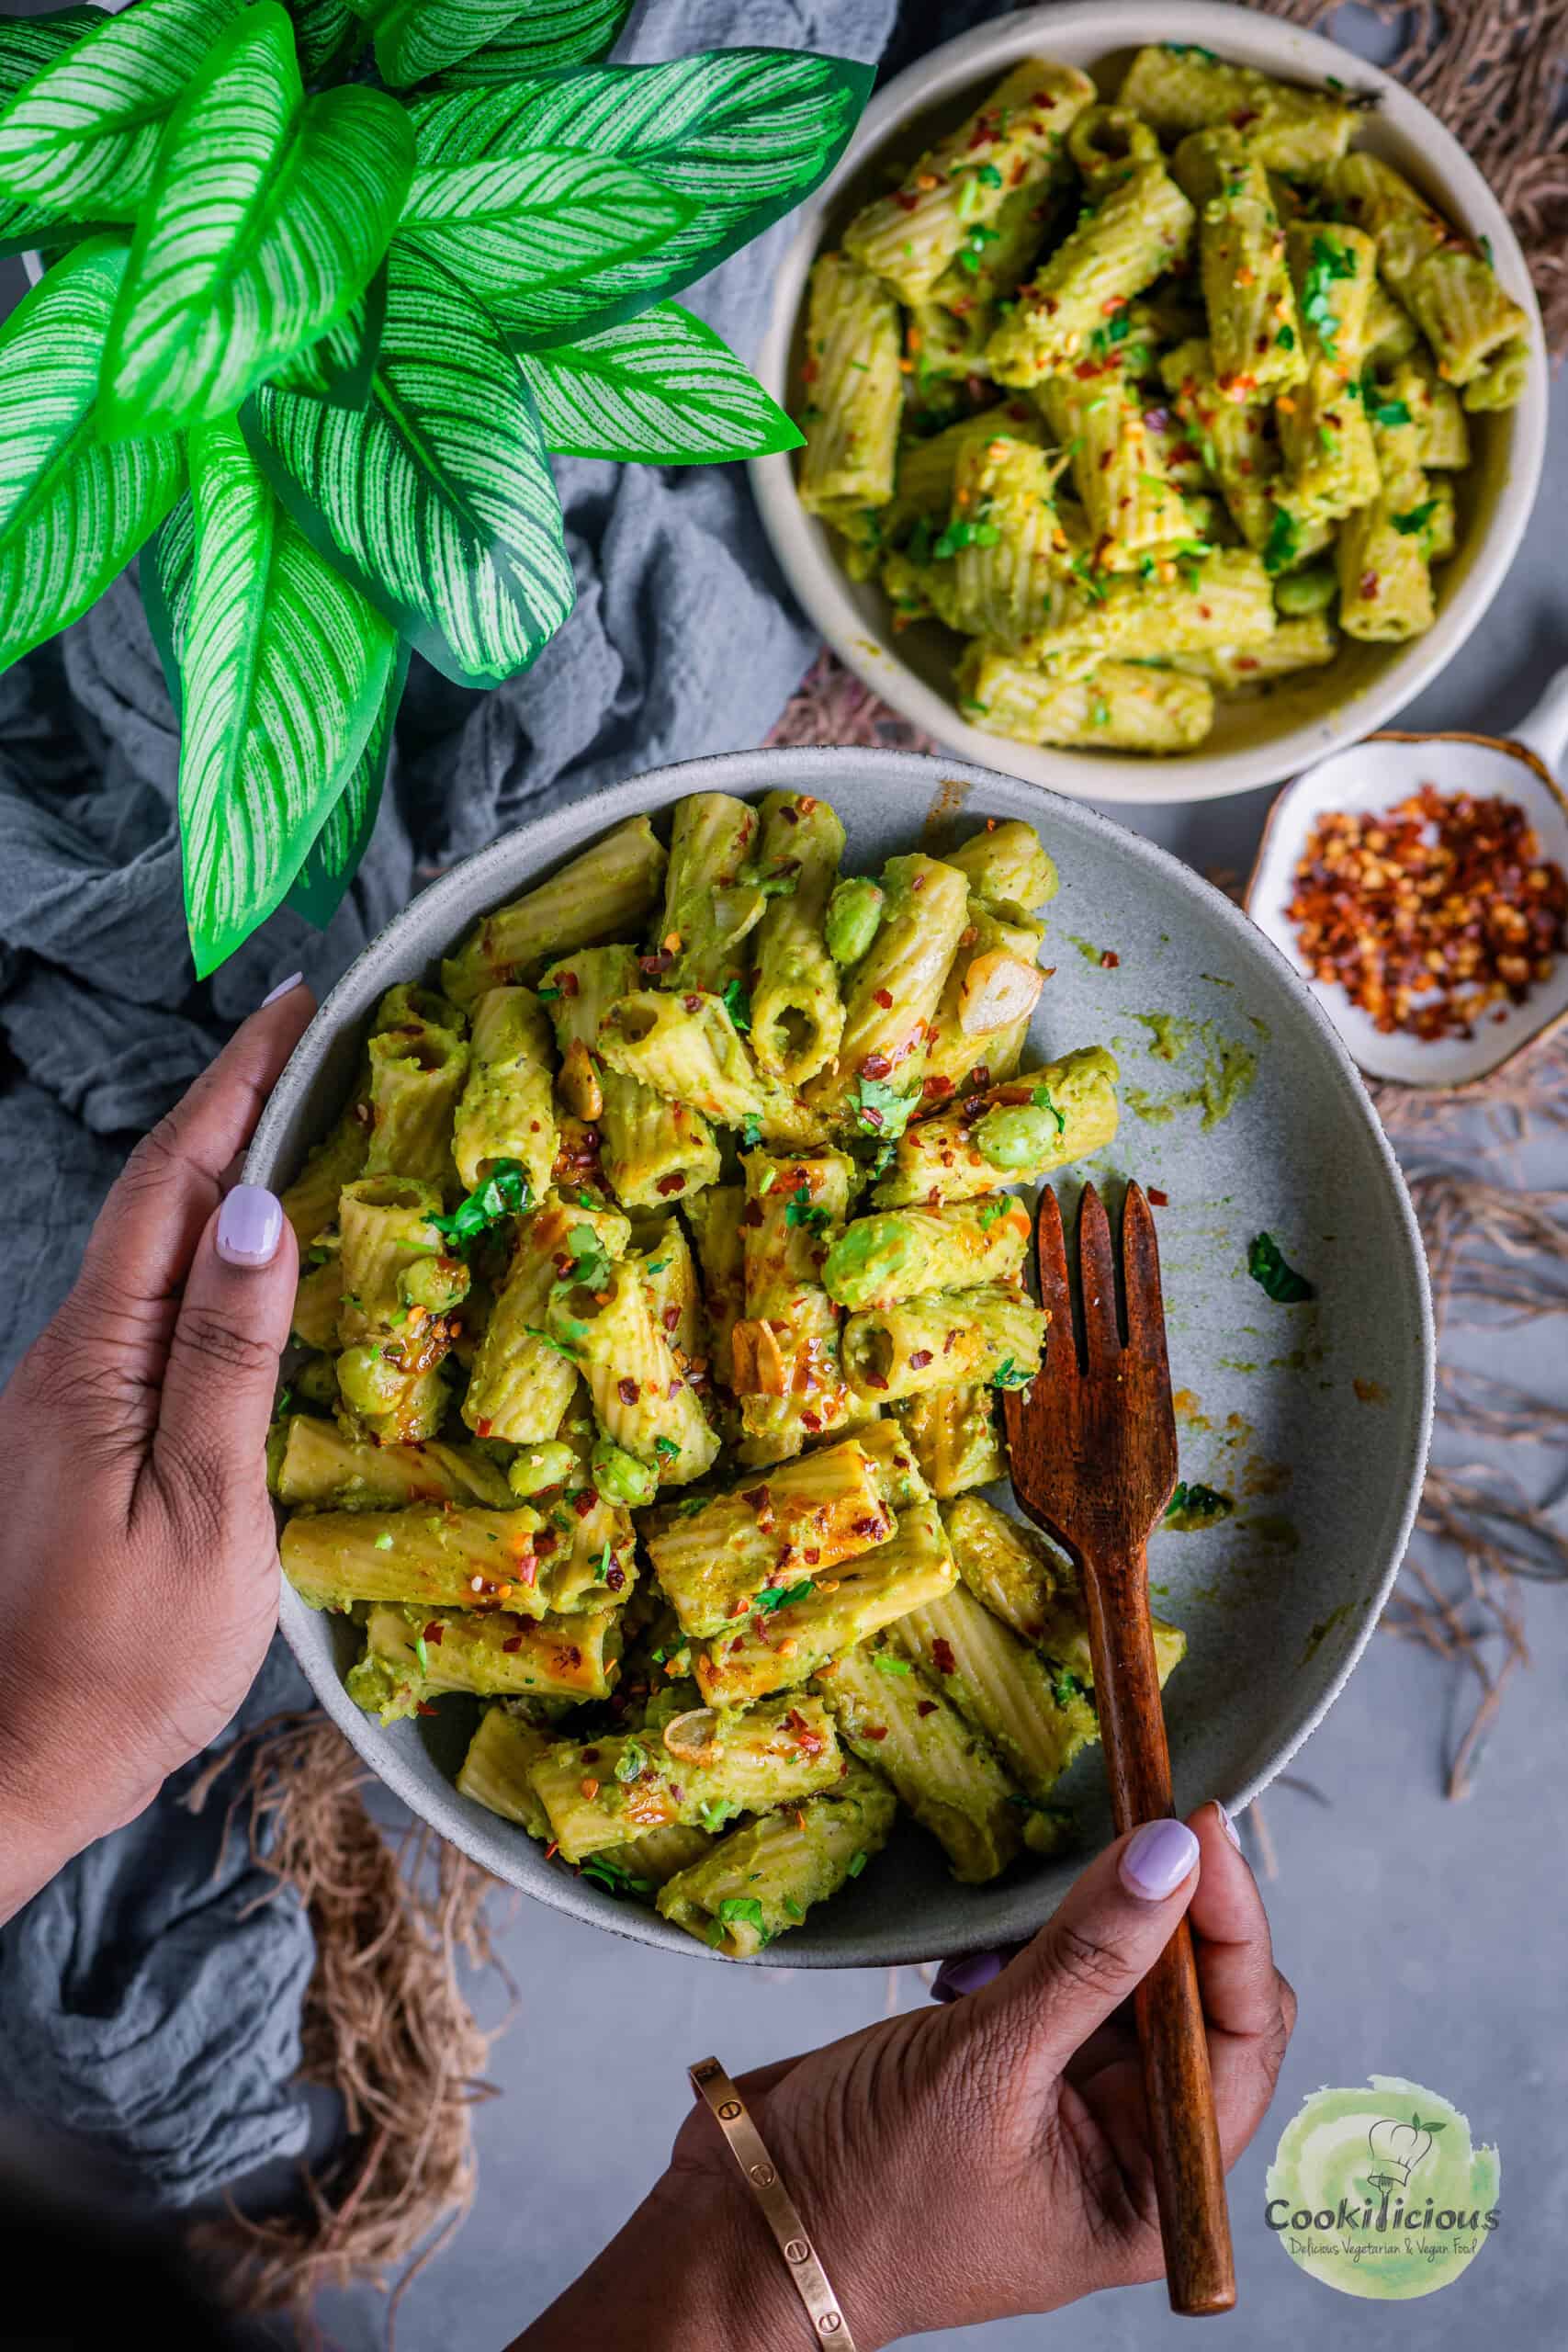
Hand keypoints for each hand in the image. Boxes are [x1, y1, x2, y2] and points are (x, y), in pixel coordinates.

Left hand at [0, 977, 314, 1920]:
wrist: (17, 1765)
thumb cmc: (124, 1659)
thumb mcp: (205, 1510)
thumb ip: (228, 1356)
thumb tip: (261, 1211)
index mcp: (96, 1359)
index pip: (175, 1185)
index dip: (236, 1086)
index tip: (298, 1005)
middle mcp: (70, 1355)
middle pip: (161, 1199)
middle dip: (236, 1105)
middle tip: (322, 1039)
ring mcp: (72, 1395)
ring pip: (157, 1250)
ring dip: (229, 1172)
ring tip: (310, 1118)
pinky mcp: (84, 1434)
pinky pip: (157, 1308)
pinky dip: (217, 1253)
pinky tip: (265, 1258)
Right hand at [665, 1805, 1291, 2347]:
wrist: (751, 2222)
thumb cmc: (870, 2189)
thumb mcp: (985, 2066)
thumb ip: (1086, 1958)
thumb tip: (1169, 1856)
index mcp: (1161, 2190)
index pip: (1240, 2037)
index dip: (1232, 1927)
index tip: (1195, 1824)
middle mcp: (1137, 2146)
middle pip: (1198, 1998)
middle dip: (1158, 1917)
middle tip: (1124, 1823)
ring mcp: (1078, 2101)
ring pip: (1129, 1975)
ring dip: (1080, 1932)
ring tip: (1001, 1949)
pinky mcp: (1019, 2060)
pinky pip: (1062, 1976)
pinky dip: (1027, 1949)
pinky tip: (965, 1973)